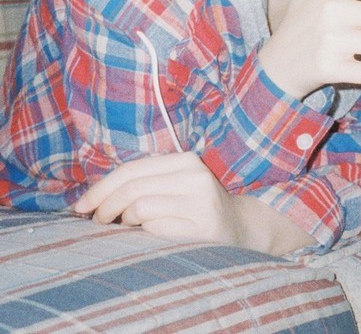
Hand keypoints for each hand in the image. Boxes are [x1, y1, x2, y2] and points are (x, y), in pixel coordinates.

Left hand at [72, 153, 238, 243]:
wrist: (241, 229)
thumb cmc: (196, 209)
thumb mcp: (174, 186)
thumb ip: (144, 184)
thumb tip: (92, 199)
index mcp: (184, 160)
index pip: (131, 169)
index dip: (101, 188)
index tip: (81, 206)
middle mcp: (194, 175)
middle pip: (132, 187)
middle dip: (104, 206)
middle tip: (96, 222)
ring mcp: (201, 200)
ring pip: (140, 207)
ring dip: (123, 222)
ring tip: (125, 229)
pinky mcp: (204, 226)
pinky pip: (156, 228)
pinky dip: (144, 235)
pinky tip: (148, 238)